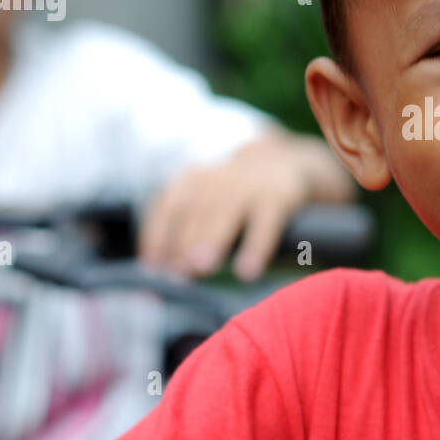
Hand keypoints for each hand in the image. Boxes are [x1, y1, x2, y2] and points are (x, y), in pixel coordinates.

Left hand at [139, 132, 315, 280]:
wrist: (287, 164)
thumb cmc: (237, 197)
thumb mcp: (209, 204)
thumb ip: (188, 234)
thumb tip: (166, 275)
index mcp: (193, 181)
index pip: (168, 207)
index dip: (157, 236)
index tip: (152, 268)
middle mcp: (218, 180)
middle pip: (196, 210)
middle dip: (183, 241)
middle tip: (177, 272)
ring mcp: (249, 186)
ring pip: (226, 212)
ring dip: (211, 240)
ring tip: (201, 269)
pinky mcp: (279, 196)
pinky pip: (265, 223)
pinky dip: (255, 247)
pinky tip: (248, 272)